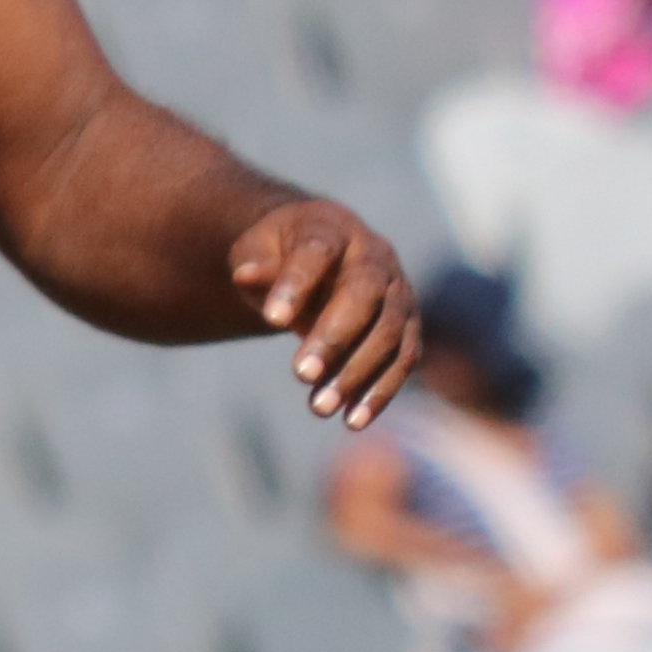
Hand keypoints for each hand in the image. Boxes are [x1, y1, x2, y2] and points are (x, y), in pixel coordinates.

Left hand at [234, 195, 414, 423]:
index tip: (271, 321)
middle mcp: (375, 258)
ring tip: (319, 408)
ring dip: (357, 374)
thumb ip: (256, 265)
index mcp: (333, 231)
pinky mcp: (407, 324)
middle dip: (334, 338)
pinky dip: (380, 391)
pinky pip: (403, 359)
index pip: (317, 254)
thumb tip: (245, 274)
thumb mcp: (258, 250)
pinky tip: (352, 420)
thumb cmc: (280, 253)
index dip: (297, 284)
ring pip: (389, 333)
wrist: (322, 252)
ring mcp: (397, 291)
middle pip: (363, 297)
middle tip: (299, 374)